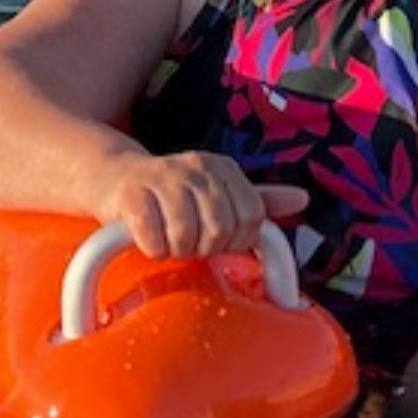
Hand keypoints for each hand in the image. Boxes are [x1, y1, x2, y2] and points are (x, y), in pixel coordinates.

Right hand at [96, 149, 307, 258]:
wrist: (115, 177)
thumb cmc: (174, 192)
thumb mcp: (219, 191)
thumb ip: (259, 199)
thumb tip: (303, 199)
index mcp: (224, 168)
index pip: (252, 218)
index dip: (237, 240)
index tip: (218, 241)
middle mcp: (197, 167)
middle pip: (220, 231)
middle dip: (204, 248)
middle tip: (189, 242)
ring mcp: (164, 178)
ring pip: (187, 238)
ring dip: (177, 250)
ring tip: (169, 239)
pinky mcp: (132, 195)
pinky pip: (155, 240)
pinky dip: (153, 249)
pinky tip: (149, 238)